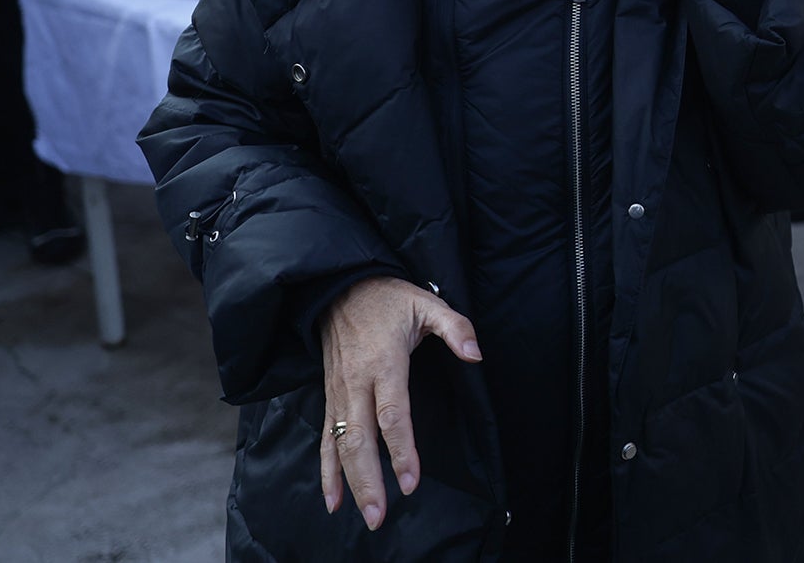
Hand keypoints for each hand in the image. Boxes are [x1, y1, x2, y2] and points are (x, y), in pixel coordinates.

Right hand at [319, 276, 481, 531]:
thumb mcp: (427, 302)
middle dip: (370, 481)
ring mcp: (340, 392)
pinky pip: (327, 438)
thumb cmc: (389, 298)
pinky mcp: (330, 396)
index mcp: (385, 363)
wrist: (339, 287)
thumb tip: (476, 354)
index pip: (393, 415)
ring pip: (341, 445)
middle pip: (362, 440)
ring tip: (364, 516)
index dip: (401, 451)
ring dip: (350, 483)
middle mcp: (357, 383)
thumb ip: (455, 328)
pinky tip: (333, 500)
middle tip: (381, 516)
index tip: (411, 481)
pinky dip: (327, 470)